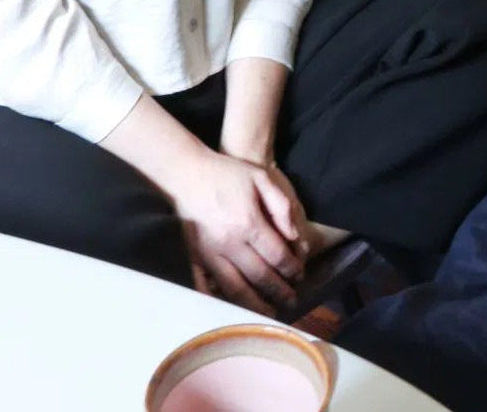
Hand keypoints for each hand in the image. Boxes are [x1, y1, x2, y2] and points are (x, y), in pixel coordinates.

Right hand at [174, 151, 308, 315]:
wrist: (187, 172)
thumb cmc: (227, 173)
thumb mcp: (261, 178)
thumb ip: (281, 206)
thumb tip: (294, 236)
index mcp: (249, 223)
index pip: (277, 255)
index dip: (291, 269)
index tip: (300, 276)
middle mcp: (230, 243)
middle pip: (260, 277)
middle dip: (279, 292)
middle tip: (292, 302)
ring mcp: (210, 253)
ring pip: (235, 289)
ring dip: (254, 305)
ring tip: (268, 314)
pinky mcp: (194, 257)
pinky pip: (208, 287)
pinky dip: (221, 301)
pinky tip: (232, 310)